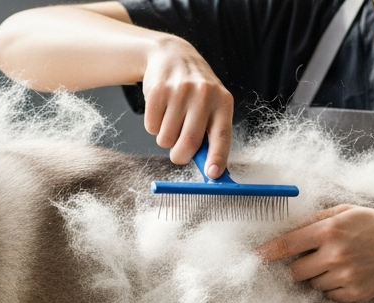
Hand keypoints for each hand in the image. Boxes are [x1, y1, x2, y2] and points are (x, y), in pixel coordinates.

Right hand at [141, 37, 232, 176]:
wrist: (172, 56)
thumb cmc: (195, 91)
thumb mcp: (211, 106)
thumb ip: (210, 136)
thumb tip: (209, 171)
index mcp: (223, 102)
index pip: (222, 135)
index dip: (217, 157)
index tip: (213, 174)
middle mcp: (204, 95)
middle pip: (189, 143)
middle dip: (180, 156)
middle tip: (178, 154)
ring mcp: (180, 92)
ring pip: (166, 139)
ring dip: (165, 138)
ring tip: (171, 119)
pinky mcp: (158, 91)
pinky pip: (151, 128)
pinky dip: (153, 127)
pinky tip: (161, 110)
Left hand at [259, 205, 373, 302]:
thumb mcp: (347, 211)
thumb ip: (316, 219)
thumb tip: (285, 227)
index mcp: (330, 229)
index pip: (286, 244)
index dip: (266, 253)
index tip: (251, 259)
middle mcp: (335, 254)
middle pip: (295, 272)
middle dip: (299, 267)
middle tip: (315, 258)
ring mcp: (346, 276)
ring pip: (312, 285)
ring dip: (318, 277)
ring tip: (340, 264)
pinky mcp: (355, 293)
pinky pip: (329, 296)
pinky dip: (333, 288)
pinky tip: (350, 275)